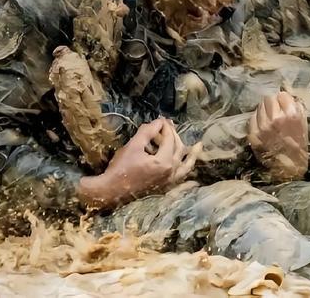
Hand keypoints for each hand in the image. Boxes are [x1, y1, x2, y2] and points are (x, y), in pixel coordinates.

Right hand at [79, 118, 197, 208]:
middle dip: (174, 135)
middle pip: (178, 149)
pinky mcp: (164, 188)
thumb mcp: (133, 146)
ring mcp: (169, 182)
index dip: (165, 127)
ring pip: (185, 166)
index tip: (161, 119)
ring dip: (191, 155)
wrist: (110, 191)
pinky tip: (192, 175)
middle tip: (169, 125)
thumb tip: (159, 122)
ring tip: (199, 146)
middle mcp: (170, 172)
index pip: (169, 139)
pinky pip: (181, 180)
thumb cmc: (120, 168)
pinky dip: (187, 174)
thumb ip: (147, 132)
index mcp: (164, 162)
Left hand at [248, 91, 308, 180]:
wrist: (289, 167)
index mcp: (291, 115)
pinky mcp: (253, 135)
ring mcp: (262, 127)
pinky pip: (252, 119)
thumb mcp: (303, 123)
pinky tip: (263, 126)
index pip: (281, 95)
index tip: (283, 104)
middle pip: (268, 99)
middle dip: (272, 103)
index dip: (283, 100)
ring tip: (269, 119)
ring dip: (264, 110)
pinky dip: (257, 120)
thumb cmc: (299, 144)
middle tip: (275, 110)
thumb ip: (295, 107)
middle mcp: (275, 119)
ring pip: (259, 107)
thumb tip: (285, 97)